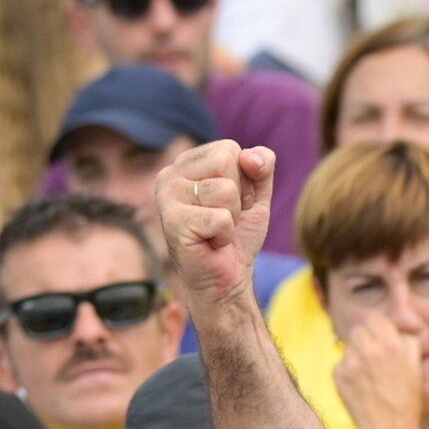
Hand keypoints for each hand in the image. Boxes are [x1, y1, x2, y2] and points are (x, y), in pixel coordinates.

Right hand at [157, 141, 275, 334]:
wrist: (227, 279)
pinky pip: (221, 218)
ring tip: (217, 231)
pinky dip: (225, 235)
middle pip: (226, 163)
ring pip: (225, 191)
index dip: (244, 180)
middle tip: (225, 218)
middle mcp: (170, 175)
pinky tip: (211, 242)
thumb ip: (261, 167)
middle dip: (238, 196)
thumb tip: (252, 156)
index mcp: (187, 163)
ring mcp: (166, 197)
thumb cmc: (237, 236)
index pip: (230, 149)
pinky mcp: (172, 222)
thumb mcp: (256, 195)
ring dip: (232, 218)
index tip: (233, 203)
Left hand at [333, 313, 422, 428]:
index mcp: (390, 344)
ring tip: (369, 375)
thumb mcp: (415, 366)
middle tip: (374, 356)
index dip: (381, 328)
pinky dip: (349, 372)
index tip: (383, 338)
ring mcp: (350, 362)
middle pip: (359, 330)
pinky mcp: (338, 376)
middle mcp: (368, 349)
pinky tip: (361, 386)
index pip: (377, 319)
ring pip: (349, 347)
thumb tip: (398, 332)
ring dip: (357, 355)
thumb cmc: (407, 399)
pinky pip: (341, 364)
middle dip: (366, 339)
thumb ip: (407, 342)